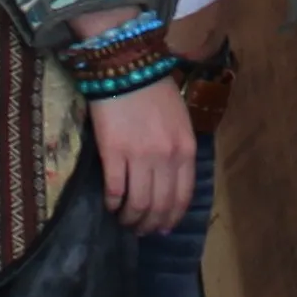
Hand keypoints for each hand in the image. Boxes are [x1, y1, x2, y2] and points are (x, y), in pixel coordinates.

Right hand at [86, 79, 198, 236]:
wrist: (127, 66)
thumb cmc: (155, 91)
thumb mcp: (179, 121)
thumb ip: (178, 152)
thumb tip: (168, 184)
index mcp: (186, 150)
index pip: (182, 197)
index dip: (172, 217)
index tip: (162, 228)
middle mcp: (167, 158)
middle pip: (160, 205)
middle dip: (151, 224)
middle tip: (141, 230)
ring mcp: (140, 157)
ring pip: (138, 204)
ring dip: (131, 219)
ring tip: (124, 221)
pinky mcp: (114, 153)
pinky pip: (114, 190)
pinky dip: (112, 203)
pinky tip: (109, 205)